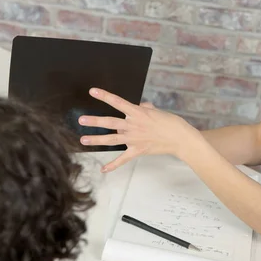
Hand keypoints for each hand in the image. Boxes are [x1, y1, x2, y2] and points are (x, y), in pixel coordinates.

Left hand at [78, 88, 197, 171]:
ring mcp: (134, 139)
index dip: (105, 96)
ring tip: (83, 139)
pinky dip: (113, 165)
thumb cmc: (171, 123)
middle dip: (94, 121)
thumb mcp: (157, 111)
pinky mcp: (138, 151)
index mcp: (138, 113)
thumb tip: (140, 106)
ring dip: (96, 140)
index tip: (92, 91)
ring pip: (112, 140)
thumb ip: (145, 108)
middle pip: (110, 123)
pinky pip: (123, 159)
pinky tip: (103, 169)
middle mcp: (133, 125)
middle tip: (81, 120)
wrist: (180, 138)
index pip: (118, 102)